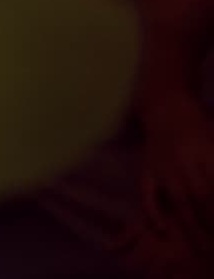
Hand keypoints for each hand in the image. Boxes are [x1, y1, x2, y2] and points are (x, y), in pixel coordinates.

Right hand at [137, 98, 213, 263]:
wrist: (165, 104)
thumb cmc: (199, 124)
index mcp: (206, 152)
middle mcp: (183, 161)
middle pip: (202, 197)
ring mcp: (162, 166)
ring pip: (179, 200)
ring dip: (192, 226)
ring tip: (204, 248)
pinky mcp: (147, 169)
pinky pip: (147, 192)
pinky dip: (153, 211)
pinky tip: (162, 230)